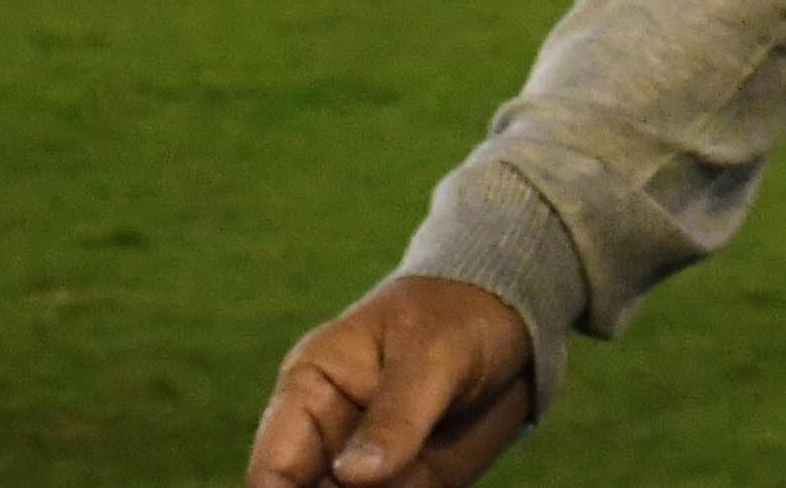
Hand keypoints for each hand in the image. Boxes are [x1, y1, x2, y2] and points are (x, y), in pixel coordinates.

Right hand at [247, 277, 536, 487]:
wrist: (513, 320)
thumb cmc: (458, 315)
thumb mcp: (432, 353)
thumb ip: (395, 415)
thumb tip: (351, 478)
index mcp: (309, 389)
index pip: (272, 466)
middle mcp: (329, 438)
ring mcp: (369, 468)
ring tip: (409, 480)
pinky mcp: (410, 485)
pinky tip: (426, 484)